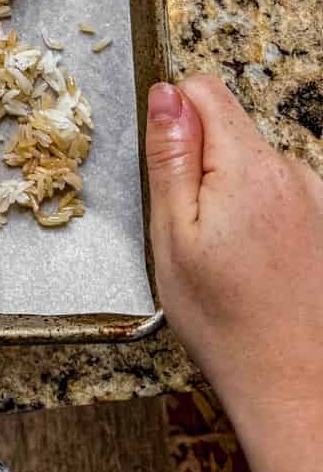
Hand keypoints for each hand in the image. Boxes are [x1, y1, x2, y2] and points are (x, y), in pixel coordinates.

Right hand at [146, 72, 322, 471]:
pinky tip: (249, 259)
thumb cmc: (224, 319)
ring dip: (229, 189)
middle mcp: (292, 171)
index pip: (204, 89)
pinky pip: (275, 190)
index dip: (173, 116)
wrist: (290, 382)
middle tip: (191, 224)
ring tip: (222, 250)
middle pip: (228, 126)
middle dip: (200, 161)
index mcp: (250, 167)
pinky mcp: (321, 220)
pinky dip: (255, 212)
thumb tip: (164, 94)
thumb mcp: (173, 233)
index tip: (167, 163)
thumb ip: (171, 156)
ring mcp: (313, 197)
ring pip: (250, 161)